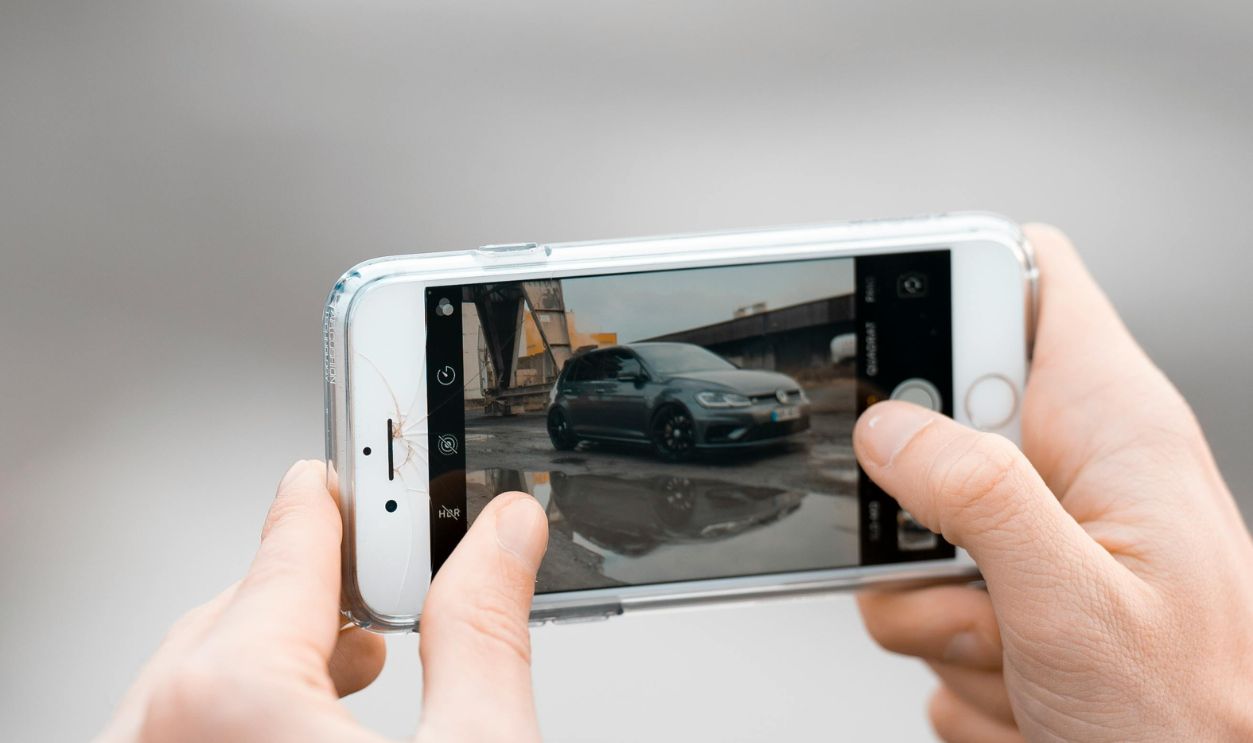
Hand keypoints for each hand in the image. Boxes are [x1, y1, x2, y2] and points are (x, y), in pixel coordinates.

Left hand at [95, 460, 548, 742]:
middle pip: (237, 613)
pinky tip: (295, 724)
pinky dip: (230, 712)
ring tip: (357, 659)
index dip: (337, 496)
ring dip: (273, 656)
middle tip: (385, 578)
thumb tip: (504, 537)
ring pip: (194, 679)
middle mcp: (160, 734)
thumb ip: (484, 634)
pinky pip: (173, 729)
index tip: (346, 466)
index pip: (287, 549)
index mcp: (230, 700)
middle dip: (313, 588)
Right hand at [855, 225, 1252, 741]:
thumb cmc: (1195, 719)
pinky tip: (1014, 673)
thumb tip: (887, 427)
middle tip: (950, 552)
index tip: (883, 330)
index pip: (1029, 274)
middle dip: (912, 498)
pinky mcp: (1006, 588)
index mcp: (1114, 426)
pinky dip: (947, 644)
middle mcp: (1075, 466)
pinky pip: (918, 590)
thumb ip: (978, 497)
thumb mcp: (1074, 604)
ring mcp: (1035, 532)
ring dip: (931, 600)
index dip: (949, 276)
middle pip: (933, 415)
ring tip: (1007, 642)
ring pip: (911, 523)